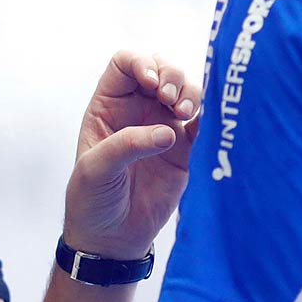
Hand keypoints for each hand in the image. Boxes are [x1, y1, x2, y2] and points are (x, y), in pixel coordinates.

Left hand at [64, 50, 201, 260]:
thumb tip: (168, 131)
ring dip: (191, 93)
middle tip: (169, 99)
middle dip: (170, 73)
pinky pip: (203, 124)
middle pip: (161, 68)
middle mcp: (138, 109)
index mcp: (108, 105)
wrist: (111, 239)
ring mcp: (163, 126)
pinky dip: (209, 117)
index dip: (140, 62)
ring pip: (186, 91)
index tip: (149, 81)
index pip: (125, 63)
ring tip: (185, 113)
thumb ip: (126, 145)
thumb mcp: (96, 169)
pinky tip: (204, 124)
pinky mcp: (186, 150)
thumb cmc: (92, 200)